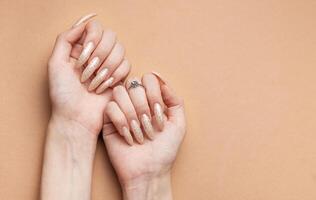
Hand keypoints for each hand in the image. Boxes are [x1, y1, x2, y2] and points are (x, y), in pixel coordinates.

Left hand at [41, 14, 129, 199]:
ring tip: (93, 84)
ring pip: (120, 50)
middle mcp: (96, 54)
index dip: (92, 40)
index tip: (83, 56)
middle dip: (99, 55)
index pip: (95, 28)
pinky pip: (127, 65)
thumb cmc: (63, 95)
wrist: (76, 118)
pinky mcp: (121, 77)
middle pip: (111, 36)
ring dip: (106, 68)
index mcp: (80, 48)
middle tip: (86, 73)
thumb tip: (84, 22)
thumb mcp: (55, 63)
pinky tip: (104, 87)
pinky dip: (115, 76)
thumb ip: (65, 38)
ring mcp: (110, 65)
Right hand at [102, 72, 185, 198]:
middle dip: (144, 107)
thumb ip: (175, 100)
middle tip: (149, 127)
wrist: (148, 171)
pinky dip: (121, 122)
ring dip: (132, 114)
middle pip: (134, 84)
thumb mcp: (178, 124)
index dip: (154, 93)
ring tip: (139, 133)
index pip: (148, 79)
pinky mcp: (108, 121)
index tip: (159, 113)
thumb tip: (160, 79)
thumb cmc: (164, 150)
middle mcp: (135, 102)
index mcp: (151, 100)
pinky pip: (110, 108)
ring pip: (120, 93)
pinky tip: (128, 136)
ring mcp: (121, 110)